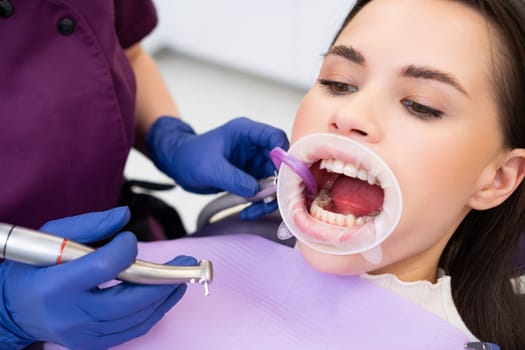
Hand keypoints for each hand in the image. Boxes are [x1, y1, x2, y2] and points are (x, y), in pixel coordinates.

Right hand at [0, 207, 195, 349]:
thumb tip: (125, 215)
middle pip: (129, 300)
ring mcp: (82, 335)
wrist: (12, 309)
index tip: (130, 240)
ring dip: (164, 297)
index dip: (124, 250)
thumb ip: (90, 224)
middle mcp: (70, 315)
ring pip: (136, 319)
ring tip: (181, 278)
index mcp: (55, 285)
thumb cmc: (32, 269)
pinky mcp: (92, 343)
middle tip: (185, 264)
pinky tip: (164, 296)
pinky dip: (153, 313)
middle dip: (163, 280)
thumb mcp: (52, 236)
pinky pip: (131, 331)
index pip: (103, 267)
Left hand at [146, 116, 288, 218]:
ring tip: (253, 211)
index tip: (280, 177)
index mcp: (246, 132)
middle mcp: (253, 146)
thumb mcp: (211, 168)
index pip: (276, 137)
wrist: (177, 165)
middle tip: (269, 201)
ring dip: (267, 198)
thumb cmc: (189, 156)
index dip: (283, 156)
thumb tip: (257, 191)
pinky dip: (258, 203)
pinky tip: (247, 212)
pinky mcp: (249, 177)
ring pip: (273, 181)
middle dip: (277, 184)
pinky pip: (262, 191)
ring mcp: (252, 162)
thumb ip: (235, 179)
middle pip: (279, 163)